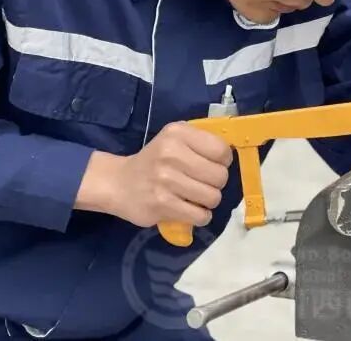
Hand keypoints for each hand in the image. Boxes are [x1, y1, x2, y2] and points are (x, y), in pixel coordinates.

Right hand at [75, 122, 231, 227]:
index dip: (223, 161)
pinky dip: (200, 216)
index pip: (222, 150)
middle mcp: (171, 153)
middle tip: (202, 183)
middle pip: (220, 176)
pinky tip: (190, 210)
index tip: (212, 165)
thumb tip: (232, 155)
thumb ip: (201, 142)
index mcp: (177, 133)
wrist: (118, 183)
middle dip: (216, 183)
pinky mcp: (162, 204)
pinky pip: (200, 215)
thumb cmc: (154, 160)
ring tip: (195, 197)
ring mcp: (166, 180)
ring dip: (208, 201)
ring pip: (213, 197)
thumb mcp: (174, 140)